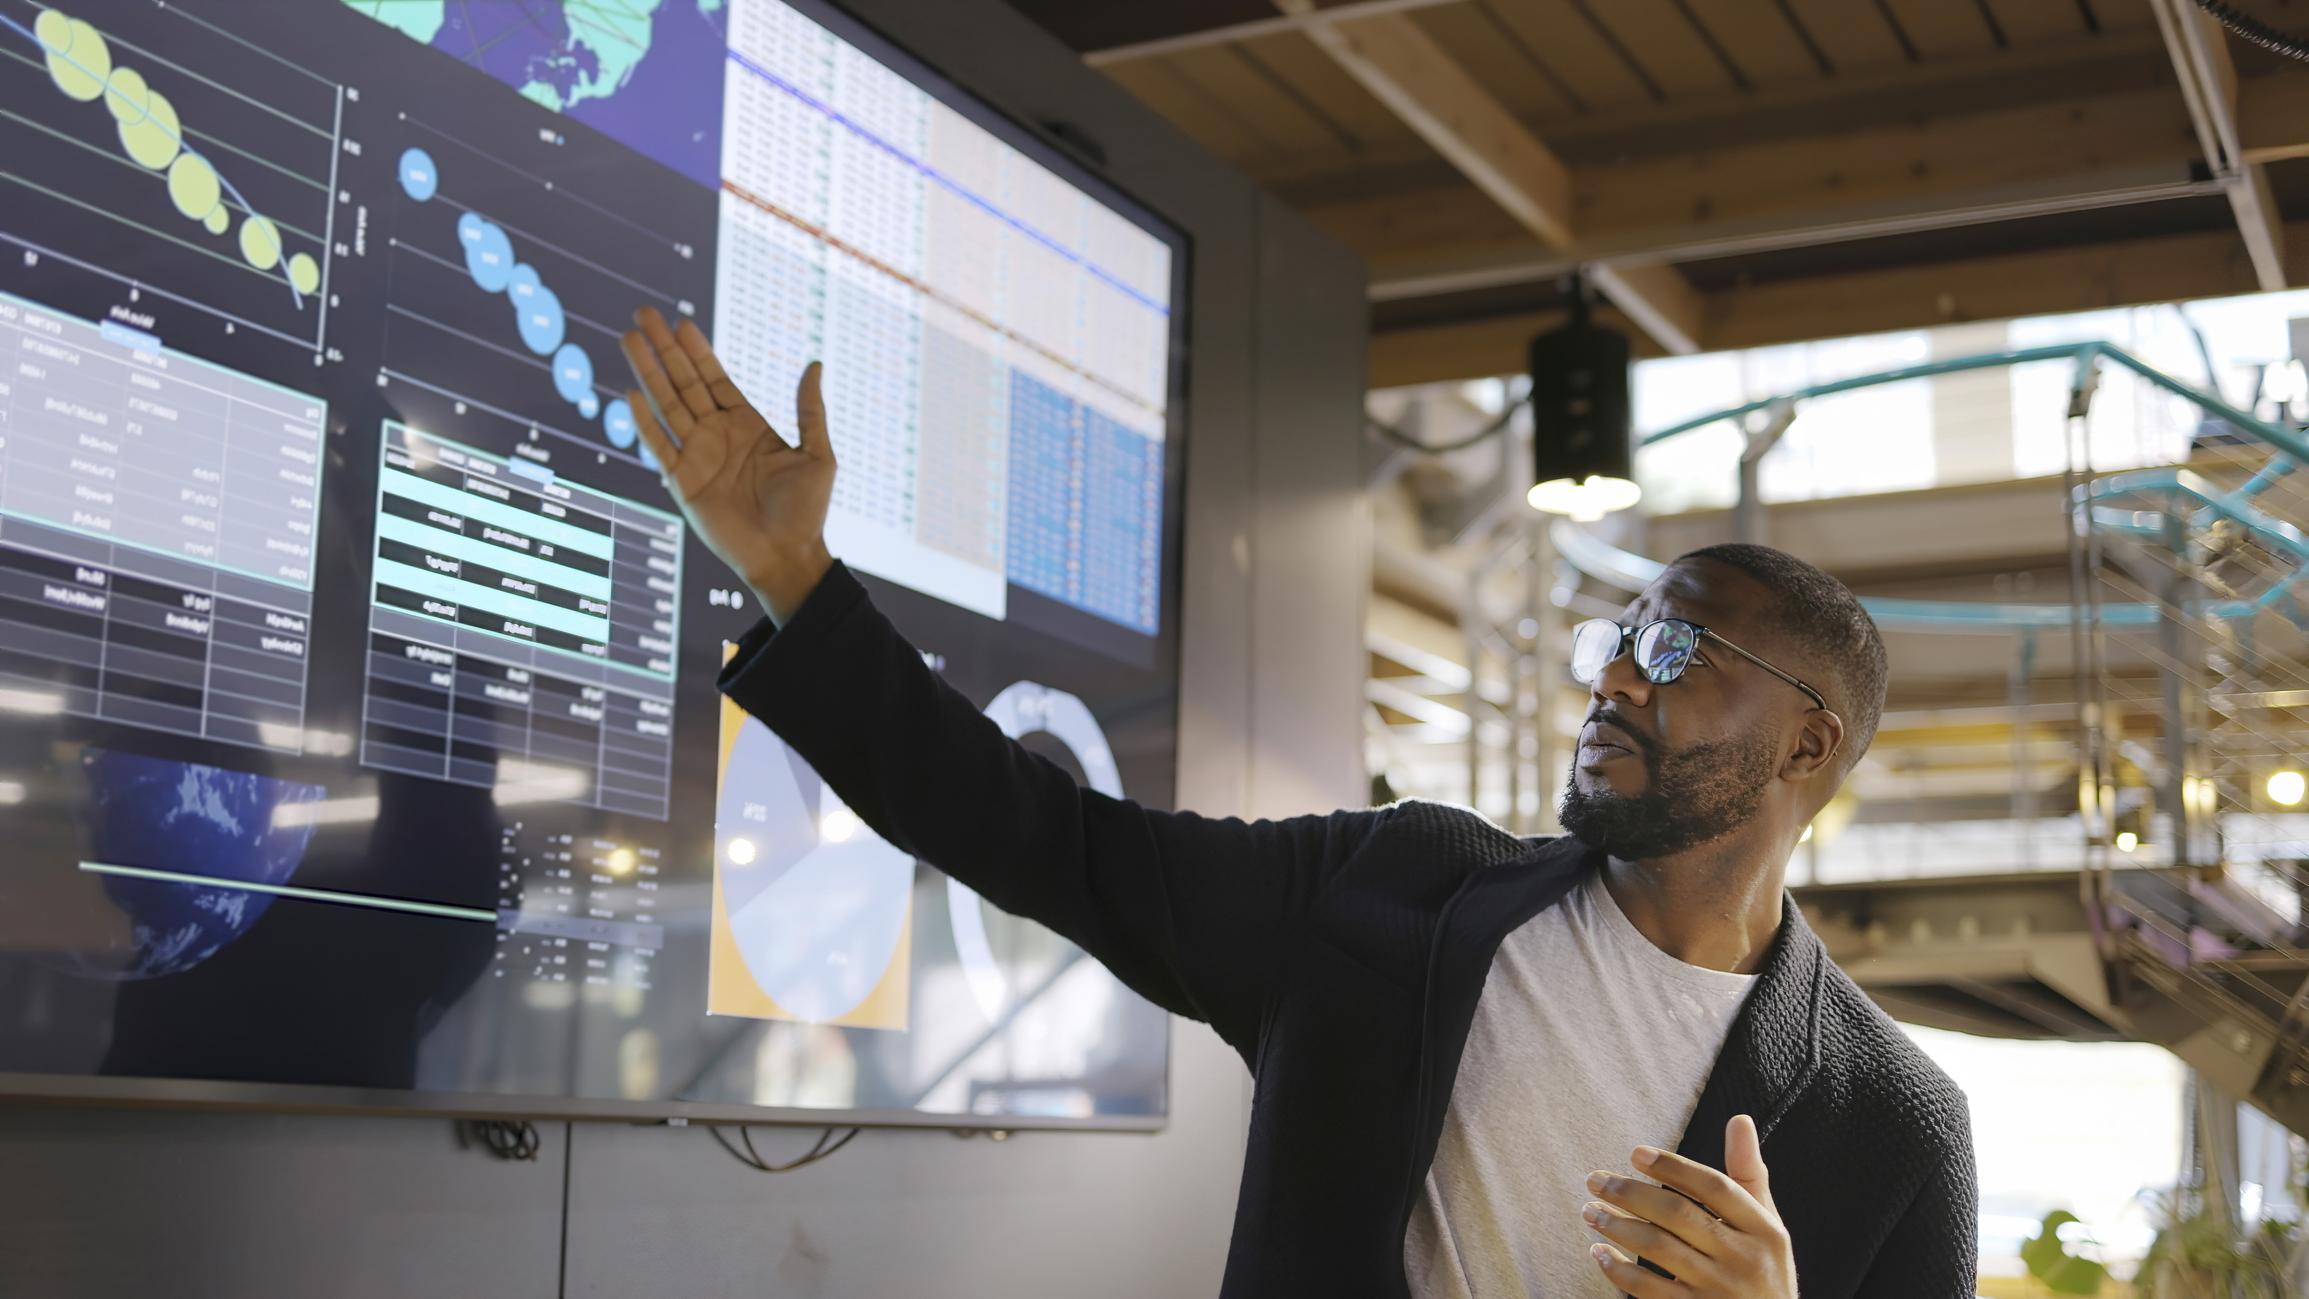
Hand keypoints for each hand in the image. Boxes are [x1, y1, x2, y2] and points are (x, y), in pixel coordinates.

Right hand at [619, 306, 834, 623]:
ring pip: (666, 404)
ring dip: (647, 372)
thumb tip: (815, 363)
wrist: (786, 557)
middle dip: (664, 349)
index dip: (697, 350)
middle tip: (644, 313)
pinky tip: (632, 393)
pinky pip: (659, 446)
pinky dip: (645, 421)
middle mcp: (717, 435)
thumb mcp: (817, 455)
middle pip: (683, 382)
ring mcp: (696, 457)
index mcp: (746, 425)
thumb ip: (810, 410)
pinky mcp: (682, 482)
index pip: (714, 378)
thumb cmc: (806, 511)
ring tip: (630, 339)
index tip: (680, 321)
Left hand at [1583, 1114, 1796, 1297]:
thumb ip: (1748, 1174)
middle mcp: (1743, 1259)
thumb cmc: (1764, 1270)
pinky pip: (1649, 1290)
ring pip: (1659, 1249)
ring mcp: (1718, 1291)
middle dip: (1631, 1194)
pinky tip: (1599, 1253)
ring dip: (1617, 1227)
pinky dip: (1619, 1271)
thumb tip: (1739, 1119)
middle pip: (1679, 1215)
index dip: (1673, 1167)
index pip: (1714, 1187)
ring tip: (1589, 1211)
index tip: (1635, 1153)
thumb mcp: (1766, 1224)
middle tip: (1595, 1180)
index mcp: (1764, 1230)